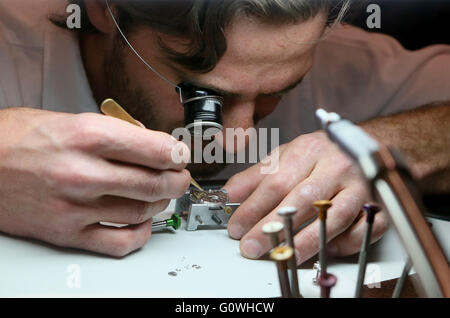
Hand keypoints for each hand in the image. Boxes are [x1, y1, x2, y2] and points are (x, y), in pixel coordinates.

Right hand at [0, 107, 190, 256]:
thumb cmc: (19, 139)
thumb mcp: (71, 119)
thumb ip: (116, 133)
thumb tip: (152, 145)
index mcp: (87, 136)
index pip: (155, 149)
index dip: (177, 154)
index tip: (180, 155)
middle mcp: (83, 172)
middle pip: (154, 183)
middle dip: (177, 180)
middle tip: (179, 177)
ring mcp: (75, 206)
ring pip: (142, 212)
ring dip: (161, 203)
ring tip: (159, 195)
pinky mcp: (66, 232)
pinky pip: (119, 243)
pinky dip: (140, 234)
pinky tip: (142, 222)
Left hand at [224, 131, 388, 263]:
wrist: (371, 144)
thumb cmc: (324, 153)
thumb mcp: (287, 154)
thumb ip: (257, 175)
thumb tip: (228, 194)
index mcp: (309, 150)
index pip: (276, 181)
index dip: (253, 206)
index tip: (236, 226)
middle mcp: (336, 166)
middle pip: (302, 199)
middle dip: (273, 226)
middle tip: (252, 246)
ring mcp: (361, 185)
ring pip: (333, 217)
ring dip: (305, 241)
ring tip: (282, 254)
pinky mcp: (379, 204)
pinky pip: (363, 229)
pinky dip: (343, 243)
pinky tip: (322, 249)